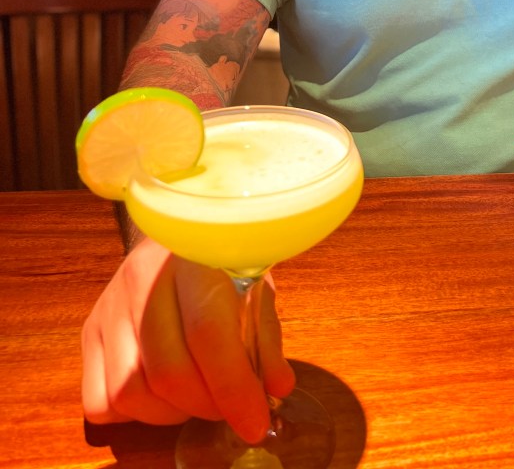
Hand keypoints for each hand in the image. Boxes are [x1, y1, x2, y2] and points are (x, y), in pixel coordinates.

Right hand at [81, 237, 295, 442]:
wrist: (173, 238)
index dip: (233, 387)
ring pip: (129, 390)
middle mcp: (142, 278)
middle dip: (207, 406)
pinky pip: (98, 400)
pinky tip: (160, 395)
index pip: (208, 332)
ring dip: (171, 414)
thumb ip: (265, 339)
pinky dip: (132, 413)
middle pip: (168, 370)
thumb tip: (276, 389)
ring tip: (197, 398)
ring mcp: (109, 306)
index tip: (255, 422)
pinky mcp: (88, 330)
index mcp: (192, 258)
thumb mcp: (255, 287)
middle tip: (230, 408)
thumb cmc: (220, 265)